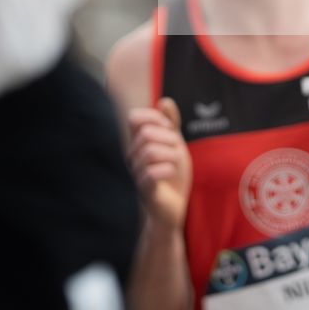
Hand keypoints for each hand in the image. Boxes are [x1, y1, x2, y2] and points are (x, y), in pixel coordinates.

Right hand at [127, 97, 191, 230]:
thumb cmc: (172, 175)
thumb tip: (164, 101)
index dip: (154, 117)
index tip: (169, 128)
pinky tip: (172, 171)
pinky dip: (167, 168)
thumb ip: (170, 123)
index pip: (134, 117)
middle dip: (168, 137)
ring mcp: (135, 174)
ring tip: (176, 162)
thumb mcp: (174, 145)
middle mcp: (131, 157)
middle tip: (177, 149)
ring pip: (149, 151)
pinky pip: (150, 173)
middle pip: (147, 134)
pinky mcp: (144, 191)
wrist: (173, 208)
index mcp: (136, 143)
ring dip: (171, 154)